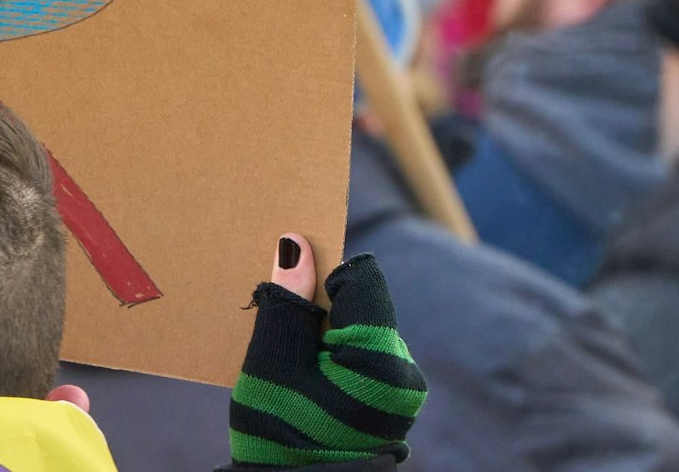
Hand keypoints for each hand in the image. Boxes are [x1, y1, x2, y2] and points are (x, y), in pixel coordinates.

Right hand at [227, 234, 425, 467]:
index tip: (289, 290)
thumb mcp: (272, 363)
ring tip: (292, 368)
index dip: (321, 275)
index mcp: (382, 360)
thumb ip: (288, 302)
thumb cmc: (280, 435)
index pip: (361, 280)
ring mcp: (403, 390)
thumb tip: (296, 243)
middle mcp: (405, 371)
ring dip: (324, 335)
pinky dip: (334, 358)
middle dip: (320, 310)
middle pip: (362, 307)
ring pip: (361, 331)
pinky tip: (307, 382)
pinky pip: (365, 357)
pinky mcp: (393, 403)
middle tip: (283, 339)